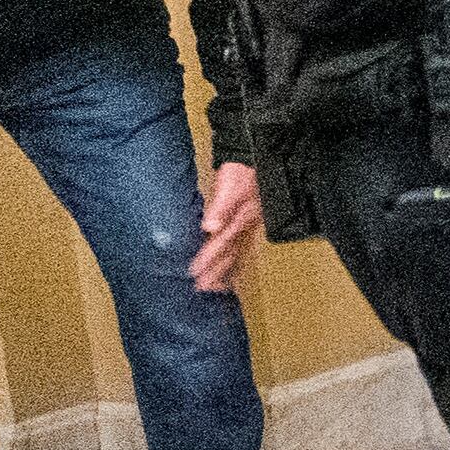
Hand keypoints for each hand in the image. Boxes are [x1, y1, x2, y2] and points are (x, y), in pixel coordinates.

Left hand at [191, 161, 262, 294]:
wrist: (255, 160)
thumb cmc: (242, 172)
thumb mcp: (230, 187)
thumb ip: (220, 208)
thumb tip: (209, 227)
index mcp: (239, 219)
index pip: (221, 243)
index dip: (208, 259)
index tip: (194, 273)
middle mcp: (244, 227)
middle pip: (230, 254)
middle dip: (216, 272)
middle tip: (201, 289)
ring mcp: (248, 227)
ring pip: (236, 254)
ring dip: (225, 272)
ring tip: (214, 289)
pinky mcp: (247, 225)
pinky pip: (240, 248)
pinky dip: (234, 263)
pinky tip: (230, 271)